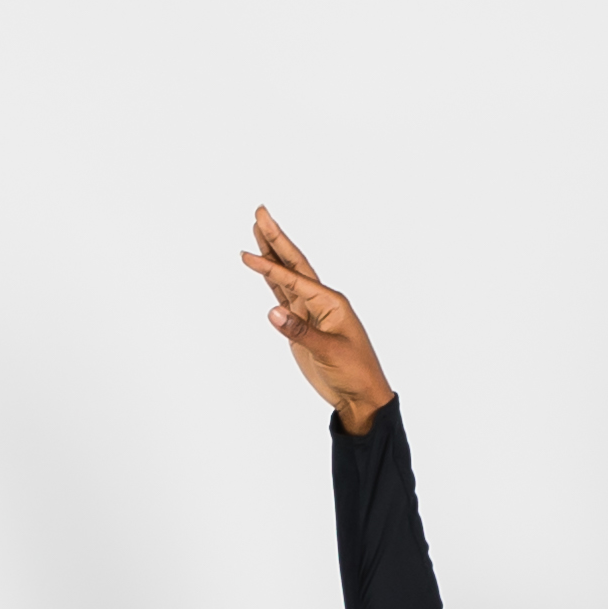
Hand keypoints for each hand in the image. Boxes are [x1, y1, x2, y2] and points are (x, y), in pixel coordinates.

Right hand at [240, 207, 391, 432]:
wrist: (360, 395)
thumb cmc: (353, 372)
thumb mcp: (329, 352)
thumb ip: (300, 331)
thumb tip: (273, 312)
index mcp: (330, 302)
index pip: (295, 279)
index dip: (270, 266)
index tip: (248, 255)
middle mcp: (320, 301)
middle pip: (293, 264)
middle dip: (276, 240)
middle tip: (260, 213)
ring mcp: (310, 313)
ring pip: (286, 279)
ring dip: (272, 257)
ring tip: (257, 233)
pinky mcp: (302, 327)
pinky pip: (284, 298)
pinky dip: (273, 283)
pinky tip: (264, 270)